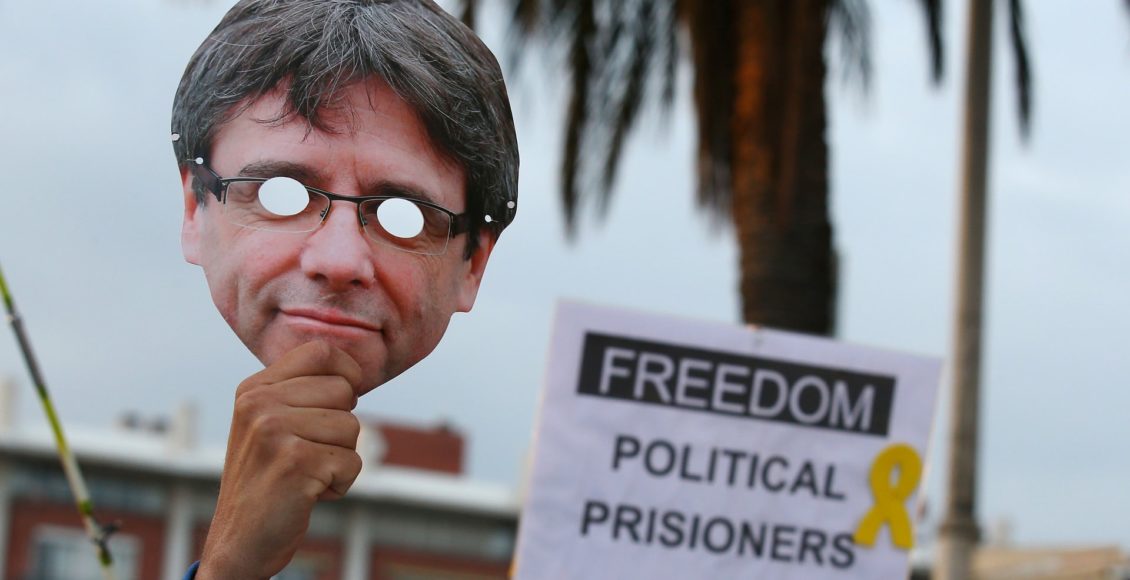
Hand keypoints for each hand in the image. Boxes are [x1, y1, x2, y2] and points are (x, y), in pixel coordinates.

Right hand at [196, 341, 364, 579]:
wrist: (240, 542)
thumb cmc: (268, 480)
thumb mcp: (270, 425)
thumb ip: (300, 392)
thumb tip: (355, 369)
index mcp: (254, 389)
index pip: (320, 351)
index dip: (347, 372)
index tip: (342, 401)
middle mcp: (259, 404)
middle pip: (344, 391)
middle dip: (341, 427)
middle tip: (309, 453)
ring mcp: (274, 431)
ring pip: (352, 428)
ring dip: (340, 459)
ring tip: (306, 474)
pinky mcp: (294, 461)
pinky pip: (352, 462)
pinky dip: (340, 484)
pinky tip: (309, 493)